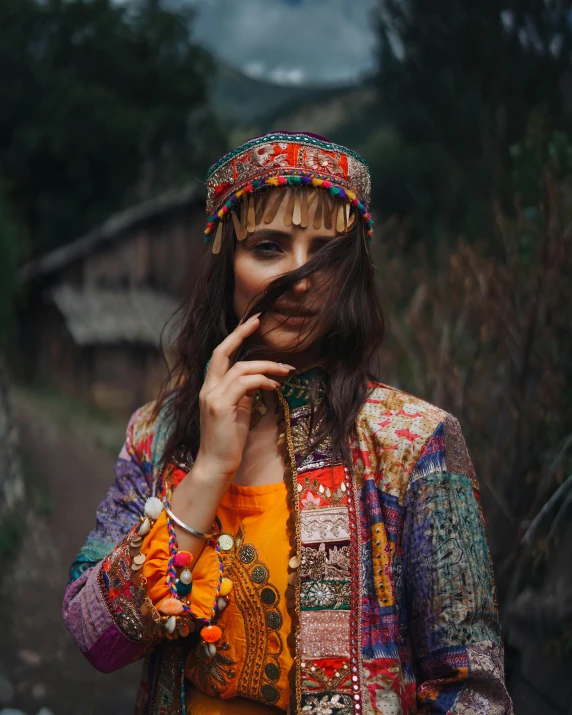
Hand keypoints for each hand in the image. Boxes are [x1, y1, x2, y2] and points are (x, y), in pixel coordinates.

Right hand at [195, 314, 293, 479]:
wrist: (216, 465)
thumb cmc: (228, 441)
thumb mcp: (238, 411)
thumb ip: (244, 393)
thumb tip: (259, 380)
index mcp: (210, 388)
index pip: (220, 355)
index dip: (234, 337)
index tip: (251, 323)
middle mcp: (207, 389)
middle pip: (221, 352)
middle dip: (240, 333)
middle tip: (259, 321)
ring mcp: (212, 397)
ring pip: (240, 368)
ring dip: (266, 366)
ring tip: (285, 371)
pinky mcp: (220, 406)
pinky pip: (245, 384)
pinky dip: (262, 381)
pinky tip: (275, 386)